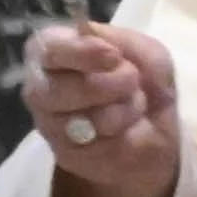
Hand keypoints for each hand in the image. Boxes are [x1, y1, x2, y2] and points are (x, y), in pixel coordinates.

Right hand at [24, 18, 179, 196]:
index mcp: (55, 53)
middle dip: (110, 84)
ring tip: (130, 112)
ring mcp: (49, 125)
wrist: (154, 145)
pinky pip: (91, 140)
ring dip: (118, 110)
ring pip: (78, 112)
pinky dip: (120, 135)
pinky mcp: (65, 156)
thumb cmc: (147, 94)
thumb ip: (127, 42)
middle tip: (131, 89)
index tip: (114, 59)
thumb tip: (96, 39)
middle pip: (60, 82)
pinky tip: (125, 134)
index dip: (81, 52)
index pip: (46, 45)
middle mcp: (42, 87)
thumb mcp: (151, 59)